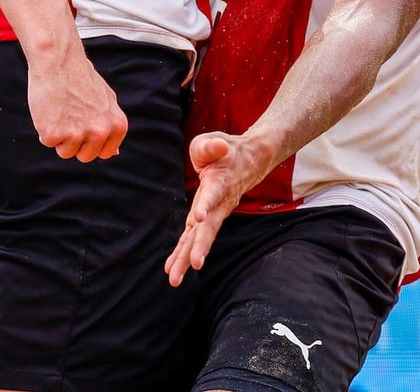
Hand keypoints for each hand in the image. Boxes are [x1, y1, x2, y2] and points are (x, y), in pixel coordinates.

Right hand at [26, 43, 127, 161]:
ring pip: (65, 152)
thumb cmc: (79, 76)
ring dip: (59, 135)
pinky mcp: (54, 134)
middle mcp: (100, 132)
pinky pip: (46, 142)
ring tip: (60, 110)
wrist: (58, 60)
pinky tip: (49, 108)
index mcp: (116, 125)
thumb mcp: (106, 98)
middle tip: (70, 116)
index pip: (105, 153)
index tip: (84, 125)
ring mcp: (76, 134)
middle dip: (75, 141)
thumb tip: (114, 152)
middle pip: (85, 156)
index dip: (91, 141)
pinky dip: (44, 128)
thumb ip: (111, 125)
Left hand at [164, 131, 267, 286]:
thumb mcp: (217, 141)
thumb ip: (213, 144)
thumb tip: (219, 145)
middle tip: (194, 264)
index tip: (200, 217)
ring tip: (174, 278)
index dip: (207, 204)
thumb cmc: (227, 151)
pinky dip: (183, 252)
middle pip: (209, 227)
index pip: (213, 194)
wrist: (247, 162)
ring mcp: (213, 213)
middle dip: (200, 246)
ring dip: (188, 258)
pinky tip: (172, 268)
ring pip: (200, 238)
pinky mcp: (206, 218)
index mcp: (220, 182)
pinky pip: (193, 237)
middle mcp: (219, 202)